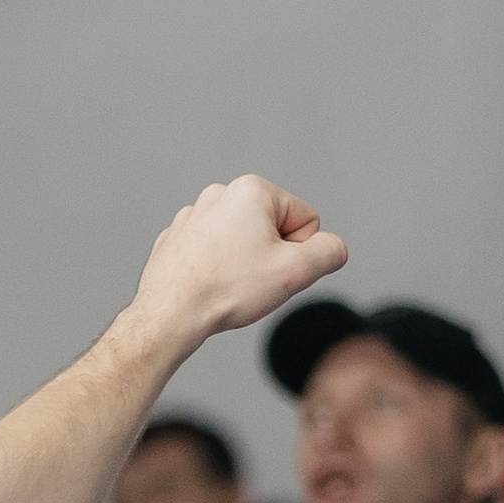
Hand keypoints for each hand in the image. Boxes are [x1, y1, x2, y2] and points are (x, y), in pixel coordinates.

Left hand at [126, 176, 346, 362]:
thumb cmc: (227, 289)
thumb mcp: (296, 272)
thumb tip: (334, 248)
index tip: (274, 270)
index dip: (300, 253)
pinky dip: (217, 270)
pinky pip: (215, 254)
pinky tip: (207, 286)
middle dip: (271, 258)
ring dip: (244, 265)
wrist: (169, 313)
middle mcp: (221, 193)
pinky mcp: (178, 238)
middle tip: (250, 282)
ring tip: (227, 285)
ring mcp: (195, 214)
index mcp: (253, 189)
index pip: (307, 220)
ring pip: (243, 244)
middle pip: (274, 230)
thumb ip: (329, 253)